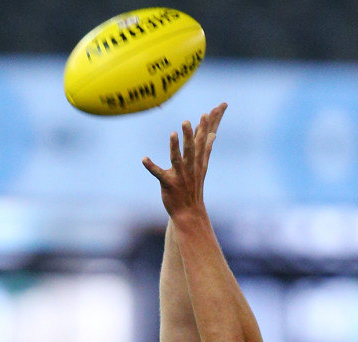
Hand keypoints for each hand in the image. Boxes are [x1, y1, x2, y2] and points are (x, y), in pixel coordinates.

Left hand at [142, 102, 226, 217]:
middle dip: (190, 135)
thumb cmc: (193, 188)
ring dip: (175, 147)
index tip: (206, 113)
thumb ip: (206, 150)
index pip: (202, 142)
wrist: (189, 213)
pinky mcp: (168, 184)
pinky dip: (151, 166)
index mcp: (198, 162)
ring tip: (173, 134)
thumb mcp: (202, 168)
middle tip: (187, 121)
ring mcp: (180, 176)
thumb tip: (213, 135)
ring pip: (177, 159)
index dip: (204, 129)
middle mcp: (190, 168)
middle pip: (191, 149)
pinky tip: (144, 159)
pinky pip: (159, 174)